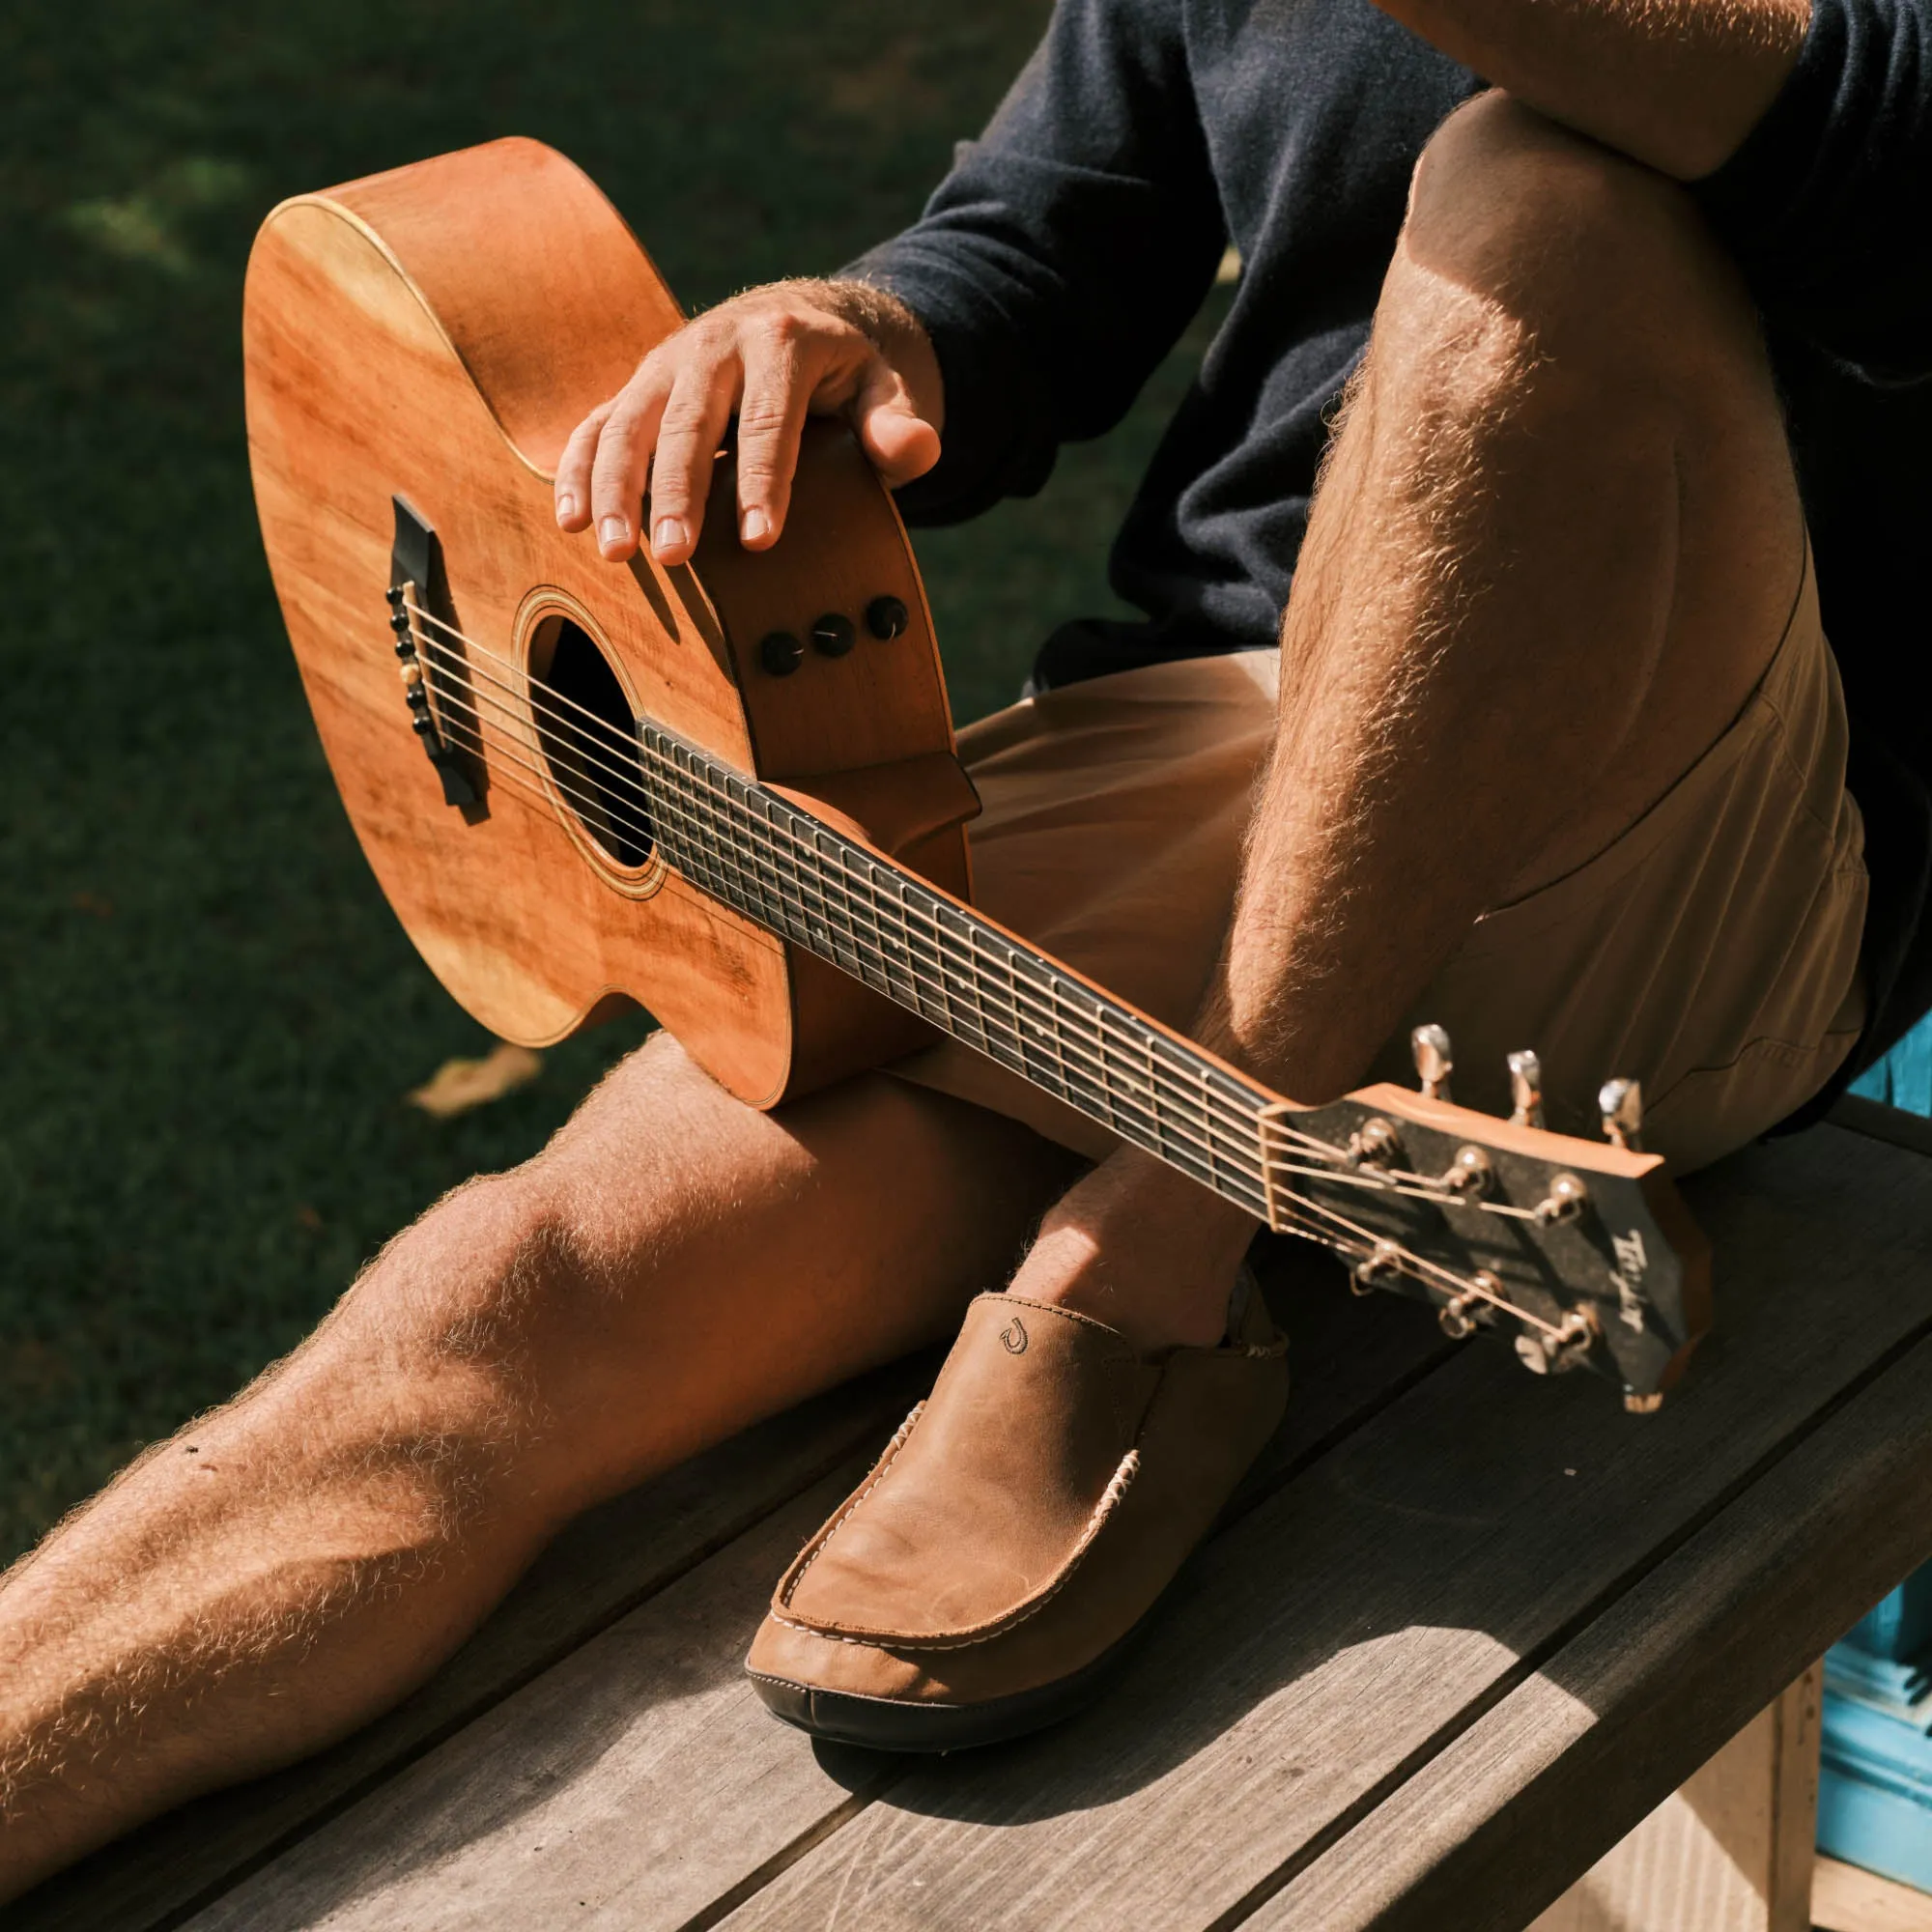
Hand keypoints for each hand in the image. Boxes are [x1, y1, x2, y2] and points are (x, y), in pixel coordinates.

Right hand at [553, 279, 943, 567]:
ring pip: (629, 423)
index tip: (761, 543)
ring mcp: (669, 364)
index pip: (768, 420)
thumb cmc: (852, 370)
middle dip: (676, 493)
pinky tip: (571, 520)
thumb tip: (916, 450)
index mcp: (780, 342)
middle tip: (673, 557)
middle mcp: (714, 343)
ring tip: (616, 553)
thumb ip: (900, 421)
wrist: (808, 316)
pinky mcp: (641, 386)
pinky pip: (599, 424)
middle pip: (687, 423)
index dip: (763, 482)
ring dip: (615, 489)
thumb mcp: (890, 386)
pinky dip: (578, 469)